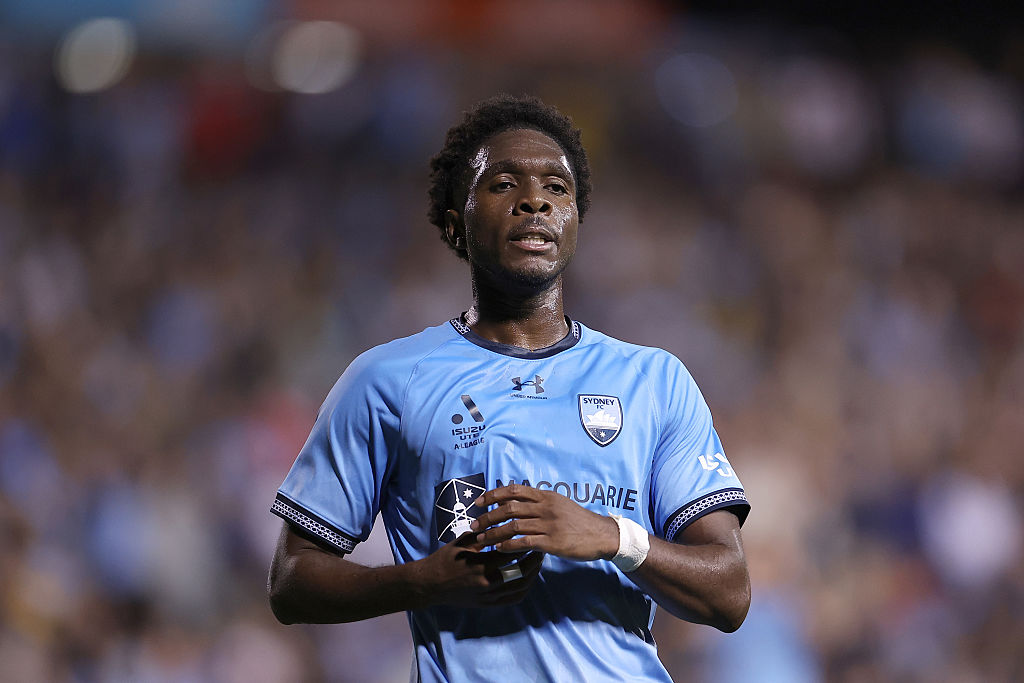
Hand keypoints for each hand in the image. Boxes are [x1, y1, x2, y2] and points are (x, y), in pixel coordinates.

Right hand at [414, 533, 544, 607]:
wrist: (430, 584)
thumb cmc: (445, 559)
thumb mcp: (462, 542)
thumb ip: (483, 535)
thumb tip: (501, 523)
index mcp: (480, 564)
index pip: (510, 553)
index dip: (523, 544)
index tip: (532, 534)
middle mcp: (487, 582)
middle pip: (520, 572)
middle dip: (533, 560)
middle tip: (540, 548)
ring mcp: (488, 596)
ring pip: (519, 587)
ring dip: (532, 575)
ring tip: (537, 563)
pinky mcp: (488, 604)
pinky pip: (512, 600)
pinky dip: (524, 590)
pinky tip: (528, 580)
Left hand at [470, 484, 619, 560]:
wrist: (602, 534)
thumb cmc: (578, 520)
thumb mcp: (560, 504)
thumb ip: (539, 502)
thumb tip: (517, 501)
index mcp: (546, 496)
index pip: (514, 490)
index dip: (493, 495)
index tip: (479, 502)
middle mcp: (545, 508)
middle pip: (509, 508)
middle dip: (488, 516)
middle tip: (473, 524)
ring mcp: (549, 525)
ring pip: (513, 526)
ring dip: (493, 533)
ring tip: (481, 539)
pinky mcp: (552, 542)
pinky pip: (525, 542)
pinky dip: (508, 545)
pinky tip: (499, 549)